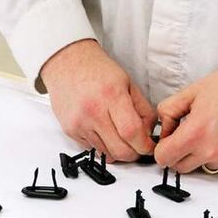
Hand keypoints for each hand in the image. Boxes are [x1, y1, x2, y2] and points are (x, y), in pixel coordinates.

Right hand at [41, 39, 156, 161]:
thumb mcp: (128, 83)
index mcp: (112, 96)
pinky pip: (93, 149)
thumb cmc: (97, 70)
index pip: (132, 132)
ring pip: (107, 154)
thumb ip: (143, 108)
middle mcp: (93, 111)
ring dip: (120, 151)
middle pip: (120, 150)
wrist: (67, 63)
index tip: (150, 146)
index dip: (145, 145)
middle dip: (135, 153)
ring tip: (123, 137)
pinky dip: (104, 147)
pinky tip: (106, 132)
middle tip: (139, 146)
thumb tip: (150, 132)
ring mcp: (79, 123)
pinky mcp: (70, 131)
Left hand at [154, 55, 217, 172]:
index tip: (170, 141)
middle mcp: (212, 152)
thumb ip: (168, 111)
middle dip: (182, 153)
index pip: (164, 159)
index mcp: (195, 134)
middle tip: (193, 133)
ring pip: (206, 165)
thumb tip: (164, 130)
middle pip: (182, 167)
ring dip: (206, 153)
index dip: (163, 148)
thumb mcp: (191, 91)